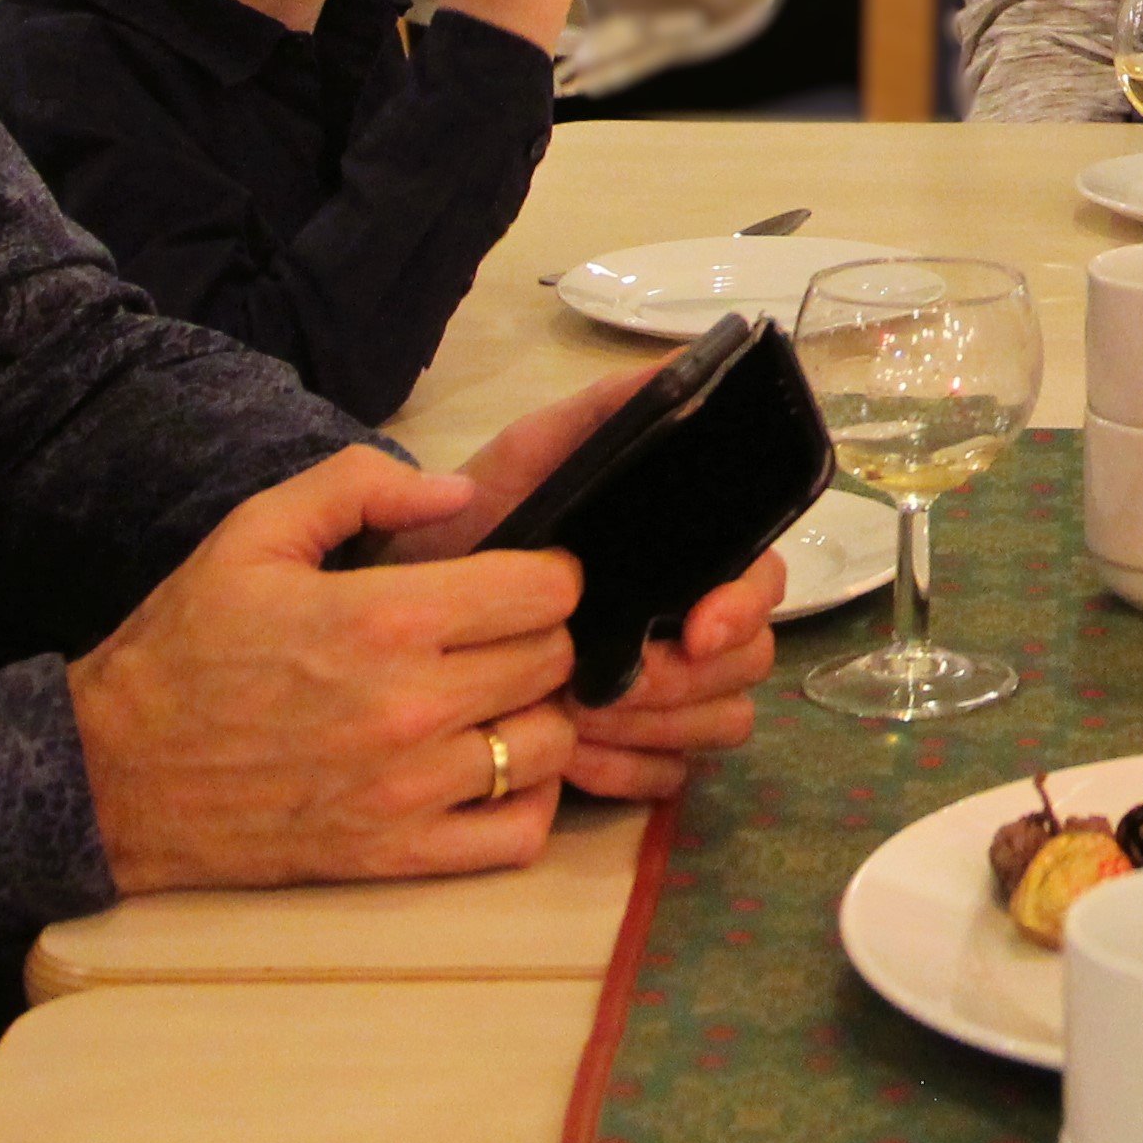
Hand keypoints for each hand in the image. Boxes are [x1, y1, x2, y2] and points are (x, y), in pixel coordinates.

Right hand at [68, 447, 587, 892]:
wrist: (110, 775)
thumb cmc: (184, 646)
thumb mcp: (253, 533)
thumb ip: (360, 486)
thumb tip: (460, 492)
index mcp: (383, 618)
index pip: (544, 590)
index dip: (547, 573)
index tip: (522, 575)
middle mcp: (412, 708)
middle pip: (556, 661)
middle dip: (542, 636)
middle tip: (503, 634)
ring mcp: (409, 791)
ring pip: (551, 745)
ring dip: (540, 715)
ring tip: (499, 699)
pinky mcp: (395, 856)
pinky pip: (518, 836)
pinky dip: (527, 802)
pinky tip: (494, 770)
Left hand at [375, 374, 781, 798]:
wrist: (383, 619)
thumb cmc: (461, 536)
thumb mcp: (526, 460)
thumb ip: (600, 413)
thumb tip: (684, 363)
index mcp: (676, 556)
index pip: (760, 579)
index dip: (744, 604)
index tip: (696, 626)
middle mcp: (684, 622)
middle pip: (751, 661)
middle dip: (691, 678)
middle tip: (616, 682)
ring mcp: (666, 693)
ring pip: (723, 723)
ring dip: (662, 726)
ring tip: (583, 719)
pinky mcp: (632, 753)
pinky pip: (674, 779)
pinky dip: (633, 771)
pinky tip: (577, 759)